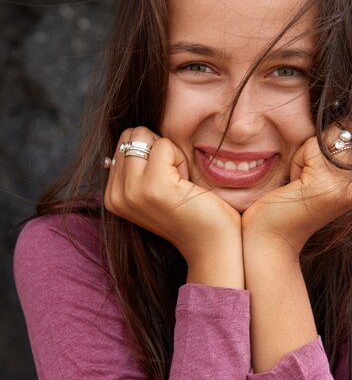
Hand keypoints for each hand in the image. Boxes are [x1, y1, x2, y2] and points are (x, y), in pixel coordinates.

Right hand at [104, 127, 243, 286]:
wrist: (211, 245)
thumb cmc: (190, 212)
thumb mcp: (152, 190)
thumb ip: (137, 167)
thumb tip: (131, 136)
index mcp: (112, 196)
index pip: (124, 142)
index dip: (151, 153)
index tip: (166, 183)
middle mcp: (116, 196)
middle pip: (132, 135)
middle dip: (158, 149)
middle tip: (174, 180)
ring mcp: (133, 192)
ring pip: (146, 136)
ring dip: (170, 154)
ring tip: (180, 183)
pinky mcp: (154, 186)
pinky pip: (164, 145)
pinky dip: (181, 158)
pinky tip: (187, 185)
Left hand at [242, 124, 351, 254]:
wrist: (268, 242)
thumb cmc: (284, 207)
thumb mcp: (316, 174)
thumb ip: (331, 150)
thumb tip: (336, 114)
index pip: (350, 131)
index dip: (322, 148)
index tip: (310, 180)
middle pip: (338, 132)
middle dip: (312, 151)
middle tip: (301, 184)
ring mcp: (349, 185)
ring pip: (323, 139)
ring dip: (302, 158)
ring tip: (297, 187)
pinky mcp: (327, 184)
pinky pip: (309, 148)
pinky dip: (295, 164)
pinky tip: (293, 189)